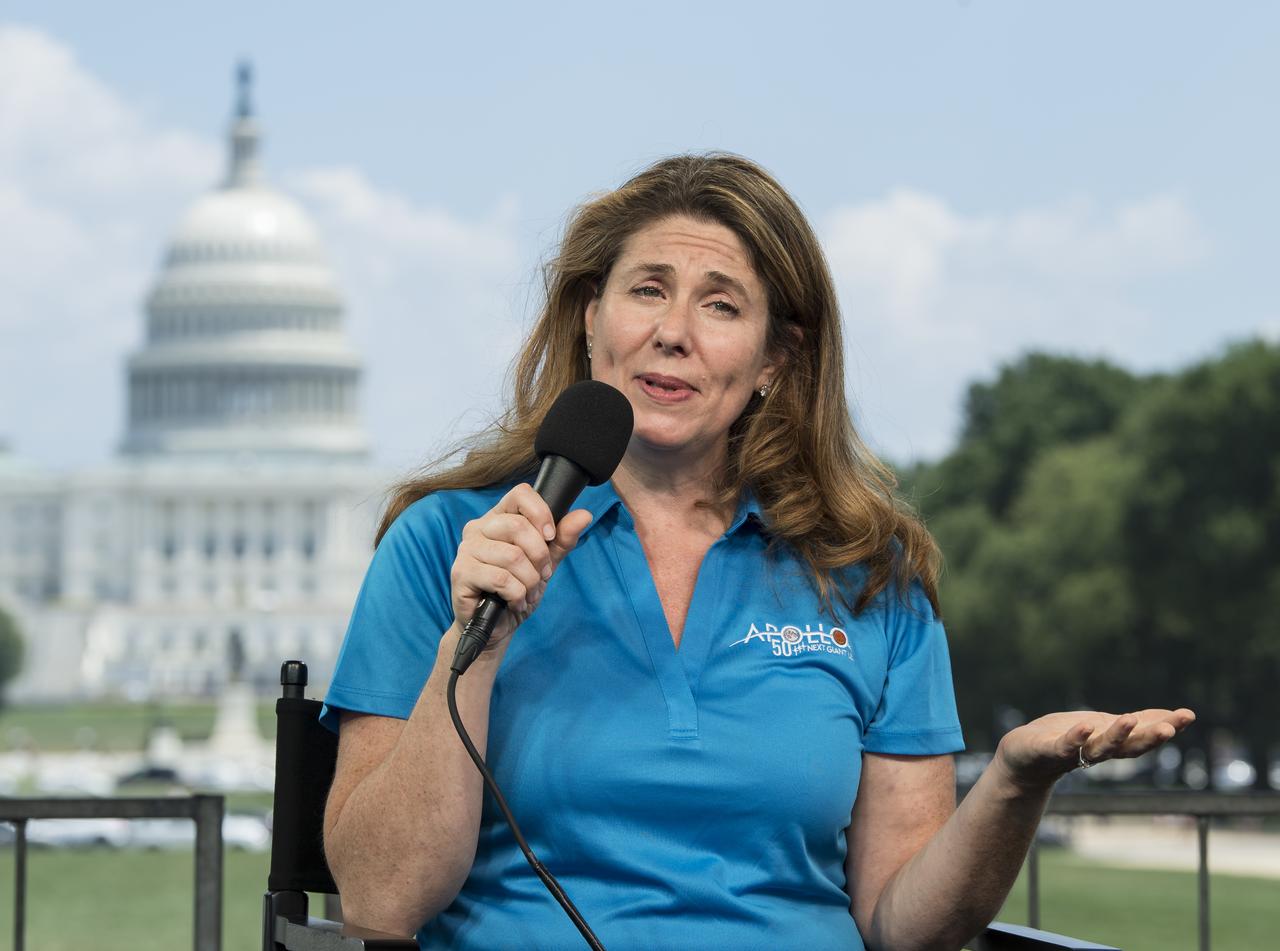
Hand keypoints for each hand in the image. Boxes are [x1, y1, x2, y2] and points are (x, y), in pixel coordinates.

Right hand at [450, 483, 592, 654]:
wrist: (496, 627)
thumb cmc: (517, 590)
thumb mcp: (546, 563)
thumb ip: (562, 539)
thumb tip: (584, 515)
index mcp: (498, 518)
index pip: (520, 494)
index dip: (541, 513)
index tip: (550, 537)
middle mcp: (478, 528)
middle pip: (519, 526)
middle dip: (540, 557)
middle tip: (542, 575)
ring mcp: (466, 549)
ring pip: (512, 556)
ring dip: (530, 581)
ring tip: (528, 593)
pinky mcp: (461, 573)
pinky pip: (501, 579)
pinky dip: (517, 595)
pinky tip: (514, 602)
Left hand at [994, 707, 1196, 789]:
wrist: (1024, 759)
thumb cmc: (1067, 740)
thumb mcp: (1105, 728)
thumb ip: (1136, 725)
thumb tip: (1173, 717)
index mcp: (1112, 743)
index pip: (1143, 735)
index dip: (1165, 726)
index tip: (1188, 715)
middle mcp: (1098, 751)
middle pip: (1128, 747)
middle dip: (1149, 738)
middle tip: (1171, 728)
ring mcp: (1074, 753)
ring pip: (1099, 748)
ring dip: (1116, 736)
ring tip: (1130, 720)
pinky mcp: (1048, 751)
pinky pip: (1064, 746)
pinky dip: (1075, 738)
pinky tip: (1084, 727)